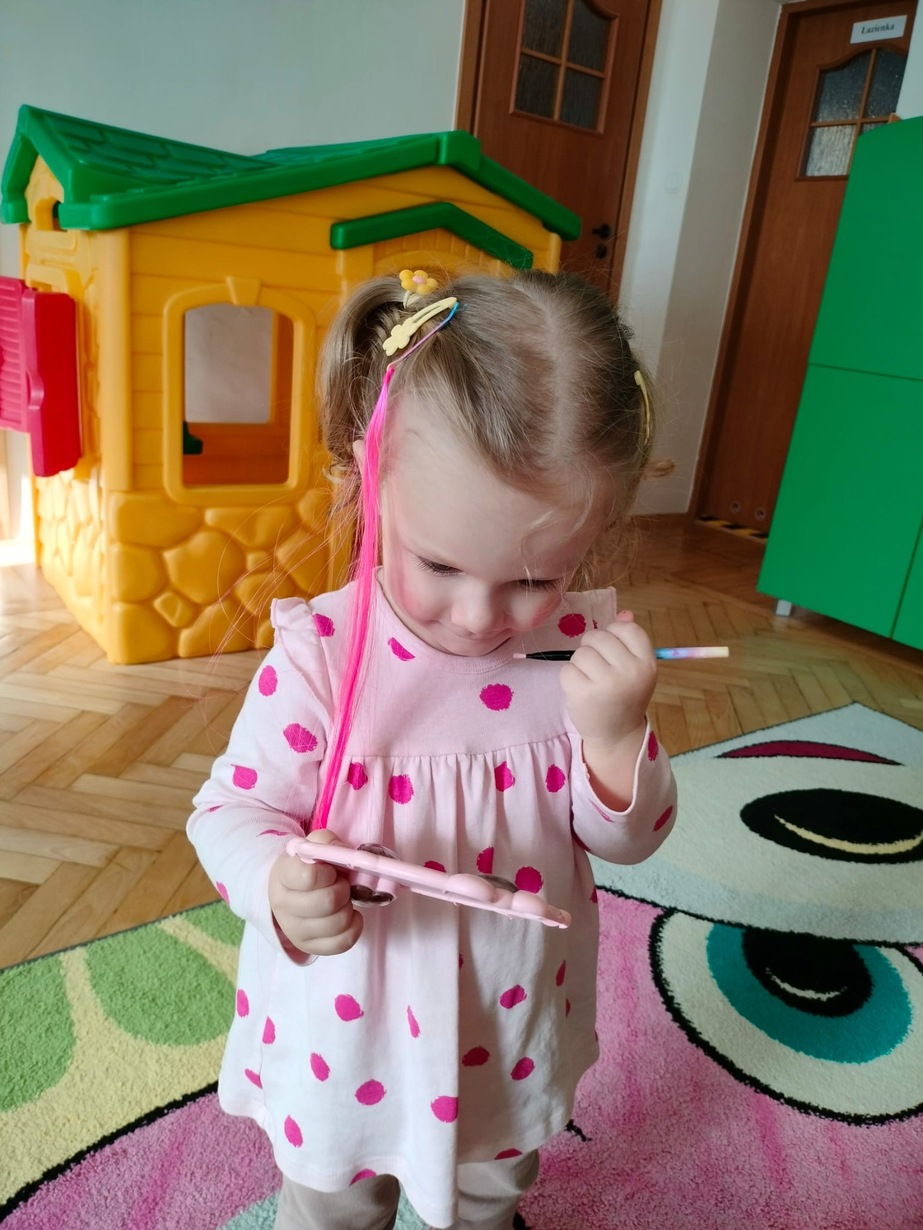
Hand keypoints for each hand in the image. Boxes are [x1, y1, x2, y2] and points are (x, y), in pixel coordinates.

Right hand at [268, 829, 363, 957]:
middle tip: (341, 884)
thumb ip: (327, 842)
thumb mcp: (313, 845)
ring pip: (338, 923)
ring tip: (342, 900)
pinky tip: (350, 915)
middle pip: (328, 902)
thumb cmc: (307, 865)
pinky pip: (343, 942)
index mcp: (282, 876)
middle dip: (343, 890)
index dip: (328, 872)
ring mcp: (294, 930)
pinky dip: (355, 927)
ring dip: (348, 908)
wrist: (290, 890)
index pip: (309, 877)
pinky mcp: (309, 946)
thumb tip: (346, 854)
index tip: (330, 870)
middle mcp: (283, 906)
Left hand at [559, 611, 655, 807]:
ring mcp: (608, 683)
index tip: (613, 653)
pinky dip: (569, 679)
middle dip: (592, 649)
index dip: (613, 635)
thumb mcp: (634, 669)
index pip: (627, 628)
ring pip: (580, 653)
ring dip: (579, 665)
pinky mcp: (585, 694)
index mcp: (647, 663)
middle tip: (598, 670)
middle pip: (598, 637)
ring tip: (590, 681)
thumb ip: (629, 642)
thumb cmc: (624, 697)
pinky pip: (567, 670)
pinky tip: (580, 692)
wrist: (617, 735)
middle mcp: (631, 671)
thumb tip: (623, 612)